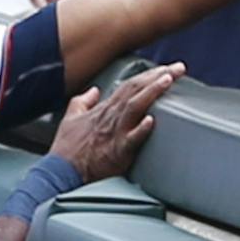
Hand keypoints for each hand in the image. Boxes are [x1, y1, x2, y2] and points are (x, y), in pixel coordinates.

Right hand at [48, 64, 180, 181]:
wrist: (61, 173)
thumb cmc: (67, 149)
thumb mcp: (70, 118)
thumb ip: (83, 101)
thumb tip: (93, 91)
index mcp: (104, 109)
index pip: (130, 85)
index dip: (149, 75)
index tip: (167, 68)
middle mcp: (111, 117)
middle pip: (137, 90)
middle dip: (159, 76)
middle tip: (179, 67)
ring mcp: (115, 133)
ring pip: (135, 106)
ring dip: (152, 92)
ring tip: (168, 80)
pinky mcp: (117, 152)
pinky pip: (131, 139)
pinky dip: (141, 129)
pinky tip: (152, 120)